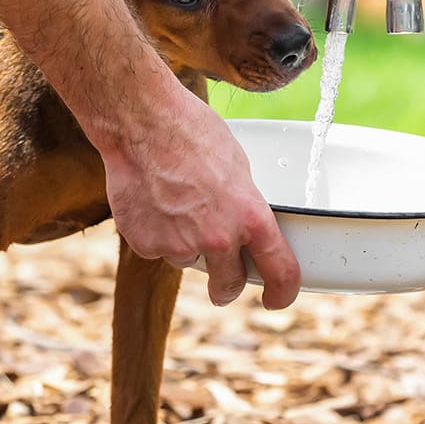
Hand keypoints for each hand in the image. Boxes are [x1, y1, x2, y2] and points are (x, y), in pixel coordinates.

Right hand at [102, 85, 300, 309]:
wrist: (142, 124)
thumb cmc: (192, 133)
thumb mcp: (237, 167)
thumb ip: (243, 205)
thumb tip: (244, 224)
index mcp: (250, 217)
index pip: (280, 270)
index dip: (283, 292)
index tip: (276, 299)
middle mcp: (218, 238)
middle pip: (229, 284)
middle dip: (227, 286)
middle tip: (222, 281)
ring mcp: (179, 245)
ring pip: (188, 260)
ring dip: (185, 245)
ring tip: (173, 202)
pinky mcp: (146, 244)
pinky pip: (157, 249)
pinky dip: (156, 234)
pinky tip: (151, 202)